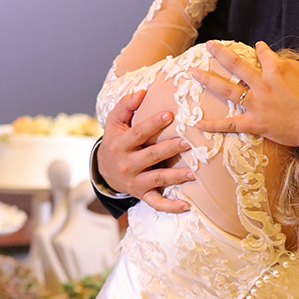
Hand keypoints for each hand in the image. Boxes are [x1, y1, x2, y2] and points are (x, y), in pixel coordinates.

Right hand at [96, 89, 196, 213]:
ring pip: (157, 179)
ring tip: (193, 172)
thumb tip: (142, 91)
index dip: (153, 124)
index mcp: (120, 144)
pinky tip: (187, 205)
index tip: (169, 114)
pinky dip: (171, 206)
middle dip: (169, 149)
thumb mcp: (114, 122)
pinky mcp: (141, 194)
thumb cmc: (115, 140)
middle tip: (187, 142)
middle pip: (150, 156)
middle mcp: (127, 164)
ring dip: (176, 176)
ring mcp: (135, 181)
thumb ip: (126, 105)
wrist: (104, 170)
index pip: (138, 133)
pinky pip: (157, 203)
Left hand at [192, 41, 298, 154]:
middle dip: (220, 53)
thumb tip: (276, 61)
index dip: (260, 50)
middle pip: (236, 65)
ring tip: (193, 72)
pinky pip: (230, 125)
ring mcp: (257, 104)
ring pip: (227, 90)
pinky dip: (214, 125)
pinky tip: (198, 123)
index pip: (262, 53)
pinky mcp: (256, 124)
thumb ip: (288, 65)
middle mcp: (262, 84)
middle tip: (209, 46)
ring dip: (208, 80)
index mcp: (276, 69)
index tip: (257, 49)